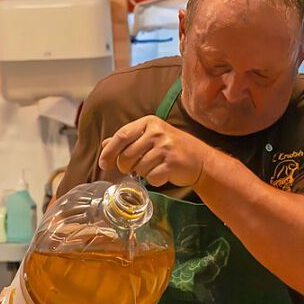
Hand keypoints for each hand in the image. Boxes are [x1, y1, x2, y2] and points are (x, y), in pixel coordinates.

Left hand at [98, 116, 212, 187]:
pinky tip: (162, 174)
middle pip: (126, 156)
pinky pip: (151, 178)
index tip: (103, 164)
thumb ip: (127, 139)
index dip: (109, 152)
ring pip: (138, 169)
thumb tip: (104, 144)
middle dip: (125, 167)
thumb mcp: (149, 137)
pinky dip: (154, 180)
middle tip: (134, 168)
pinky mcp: (172, 163)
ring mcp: (166, 147)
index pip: (121, 136)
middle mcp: (157, 132)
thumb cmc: (171, 148)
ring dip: (142, 173)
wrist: (200, 160)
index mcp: (149, 122)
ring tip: (153, 167)